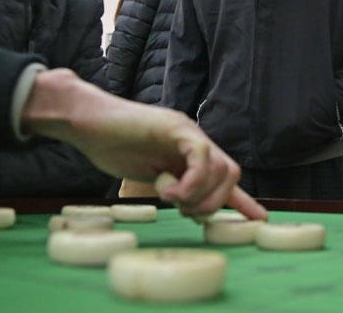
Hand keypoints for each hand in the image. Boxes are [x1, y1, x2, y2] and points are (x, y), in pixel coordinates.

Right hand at [22, 69, 267, 220]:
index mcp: (189, 152)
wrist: (85, 123)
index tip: (258, 220)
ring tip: (167, 195)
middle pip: (231, 175)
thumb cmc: (110, 147)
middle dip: (210, 203)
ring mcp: (186, 131)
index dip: (242, 200)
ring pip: (221, 169)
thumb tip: (193, 209)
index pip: (226, 176)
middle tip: (179, 208)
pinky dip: (190, 181)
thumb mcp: (149, 174)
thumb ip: (174, 187)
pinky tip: (166, 188)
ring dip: (196, 195)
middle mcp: (194, 140)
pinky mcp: (174, 126)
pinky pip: (202, 156)